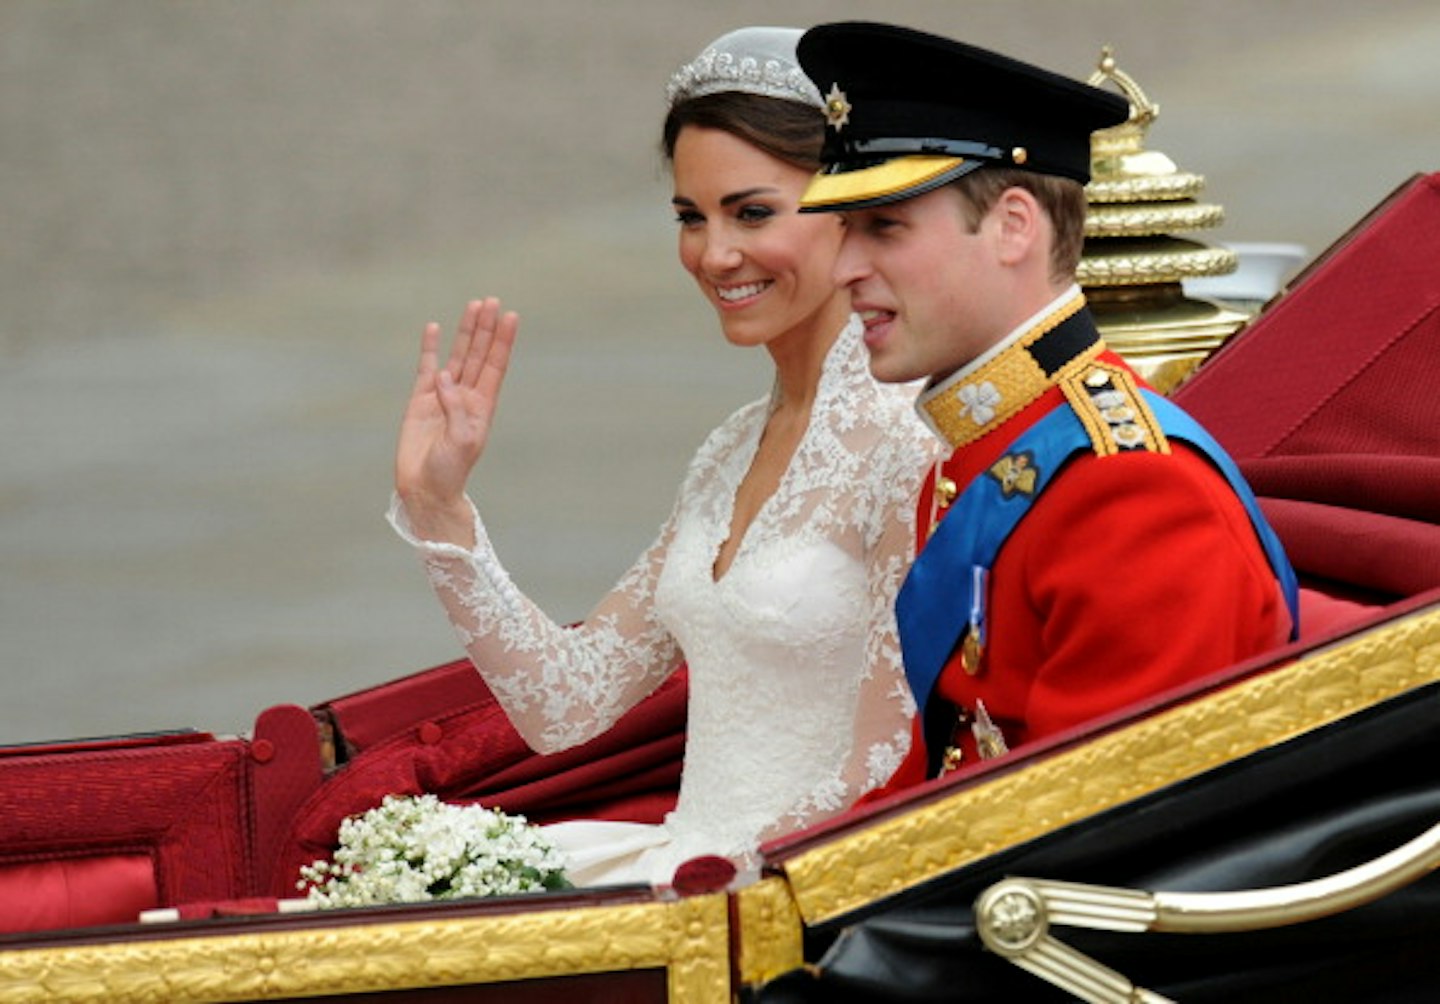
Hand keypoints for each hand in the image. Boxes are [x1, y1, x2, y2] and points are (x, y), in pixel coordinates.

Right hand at [394, 298, 518, 544]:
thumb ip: (456, 409)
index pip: (496, 366)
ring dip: (465, 332)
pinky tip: (435, 328)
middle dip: (486, 328)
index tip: (511, 316)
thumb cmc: (450, 470)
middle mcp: (466, 396)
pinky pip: (426, 367)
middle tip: (492, 301)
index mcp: (483, 406)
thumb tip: (446, 377)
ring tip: (473, 306)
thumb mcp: (462, 442)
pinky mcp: (420, 399)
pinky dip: (431, 348)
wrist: (424, 488)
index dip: (503, 341)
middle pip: (479, 354)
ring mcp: (443, 396)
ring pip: (457, 356)